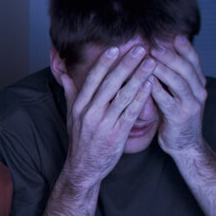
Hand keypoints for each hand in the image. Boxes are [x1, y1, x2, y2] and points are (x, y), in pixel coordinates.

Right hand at [61, 40, 154, 187]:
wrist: (84, 168)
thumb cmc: (80, 140)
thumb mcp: (71, 116)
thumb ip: (71, 93)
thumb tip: (64, 73)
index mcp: (79, 106)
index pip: (93, 79)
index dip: (105, 62)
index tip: (116, 47)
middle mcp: (91, 112)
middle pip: (110, 83)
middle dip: (126, 64)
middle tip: (140, 48)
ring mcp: (104, 123)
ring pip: (124, 95)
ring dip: (139, 77)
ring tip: (151, 62)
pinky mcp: (118, 134)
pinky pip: (131, 112)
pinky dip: (141, 98)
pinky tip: (150, 85)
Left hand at [150, 36, 207, 155]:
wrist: (185, 145)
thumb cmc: (176, 117)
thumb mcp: (178, 95)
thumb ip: (173, 78)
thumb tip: (158, 56)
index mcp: (199, 84)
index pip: (194, 61)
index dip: (184, 48)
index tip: (173, 35)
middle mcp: (199, 92)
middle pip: (186, 67)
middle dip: (170, 54)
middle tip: (155, 43)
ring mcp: (191, 104)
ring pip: (178, 81)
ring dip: (163, 67)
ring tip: (149, 57)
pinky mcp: (180, 116)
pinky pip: (166, 99)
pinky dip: (155, 88)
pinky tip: (144, 80)